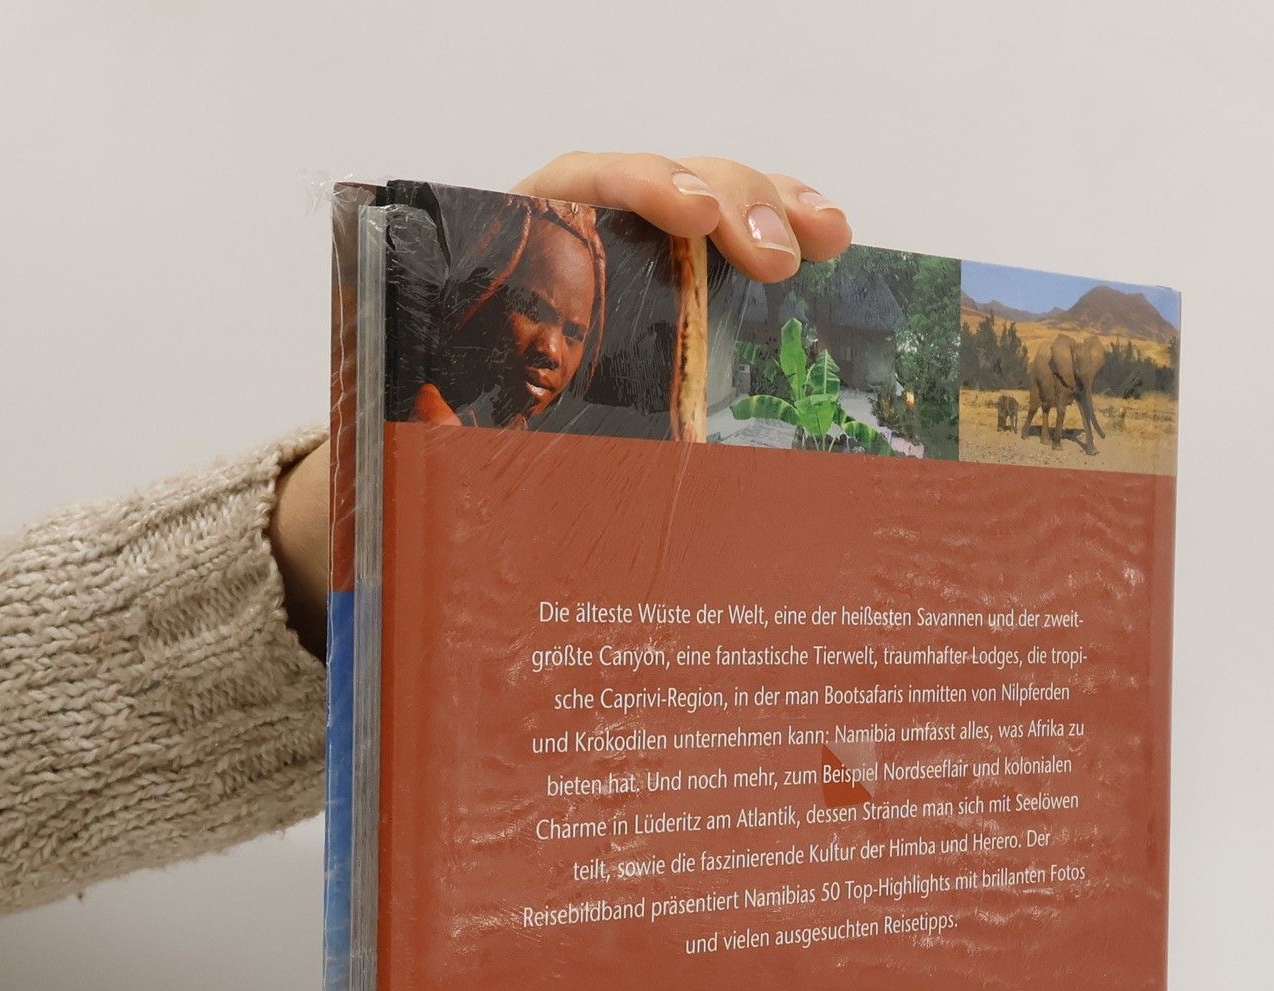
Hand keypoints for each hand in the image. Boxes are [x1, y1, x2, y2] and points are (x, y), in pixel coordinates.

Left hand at [272, 152, 852, 654]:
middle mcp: (588, 233)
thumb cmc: (452, 433)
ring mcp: (644, 252)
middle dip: (729, 204)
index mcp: (520, 249)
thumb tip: (456, 524)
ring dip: (778, 212)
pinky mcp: (686, 283)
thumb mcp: (442, 436)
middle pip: (668, 183)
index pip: (585, 185)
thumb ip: (450, 447)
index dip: (643, 190)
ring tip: (826, 241)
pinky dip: (790, 236)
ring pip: (719, 203)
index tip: (690, 219)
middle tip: (773, 260)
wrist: (457, 435)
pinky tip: (832, 248)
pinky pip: (744, 241)